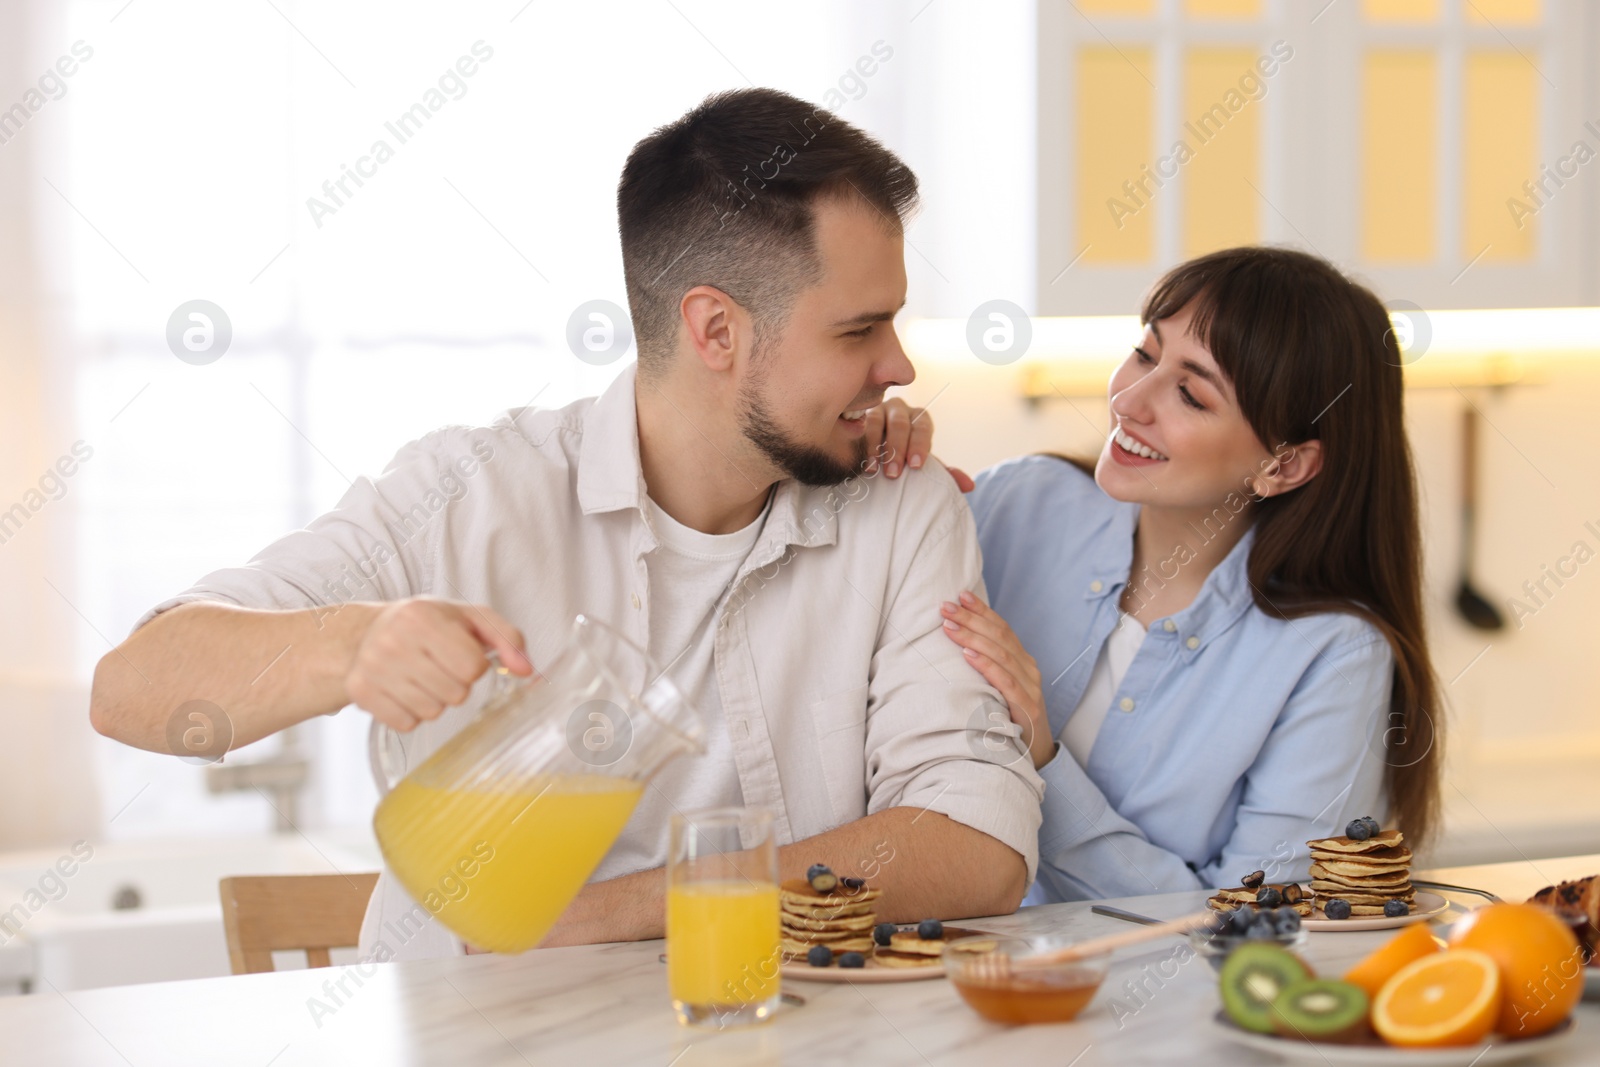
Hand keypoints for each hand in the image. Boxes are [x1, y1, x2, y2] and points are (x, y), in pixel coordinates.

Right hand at [345, 597, 531, 731]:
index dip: (473, 665)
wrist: (363, 632)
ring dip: (435, 700)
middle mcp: (393, 641)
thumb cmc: (426, 624)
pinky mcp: (360, 693)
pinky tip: (403, 690)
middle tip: (438, 666)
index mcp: (423, 617)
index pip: (472, 667)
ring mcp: (373, 669)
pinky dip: (411, 713)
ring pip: (432, 712)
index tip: (458, 653)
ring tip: (420, 676)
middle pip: (455, 693)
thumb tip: (527, 671)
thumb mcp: (469, 618)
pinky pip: (406, 724)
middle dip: (455, 684)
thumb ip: (506, 638)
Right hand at [862, 398, 974, 491]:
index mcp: (919, 418)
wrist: (877, 449)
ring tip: (873, 470)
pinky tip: (855, 458)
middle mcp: (898, 409)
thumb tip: (970, 486)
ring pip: (875, 422)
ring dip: (874, 447)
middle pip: (899, 424)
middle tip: (894, 474)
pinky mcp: (856, 415)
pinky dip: (856, 442)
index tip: (916, 466)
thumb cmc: (904, 458)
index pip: (922, 427)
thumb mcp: (922, 464)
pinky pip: (855, 424)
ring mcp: (875, 409)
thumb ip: (944, 473)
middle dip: (897, 449)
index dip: (920, 446)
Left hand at [941, 592, 1053, 769]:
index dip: (982, 610)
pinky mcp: (1027, 708)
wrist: (1036, 755)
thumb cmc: (1011, 717)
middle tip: (945, 606)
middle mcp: (1028, 669)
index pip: (1002, 628)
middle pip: (999, 637)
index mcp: (1022, 660)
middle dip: (971, 618)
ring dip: (973, 637)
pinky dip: (986, 666)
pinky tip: (968, 655)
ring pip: (1001, 655)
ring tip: (950, 626)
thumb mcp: (1000, 686)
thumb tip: (958, 642)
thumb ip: (987, 665)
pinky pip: (1005, 682)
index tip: (960, 595)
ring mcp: (1030, 687)